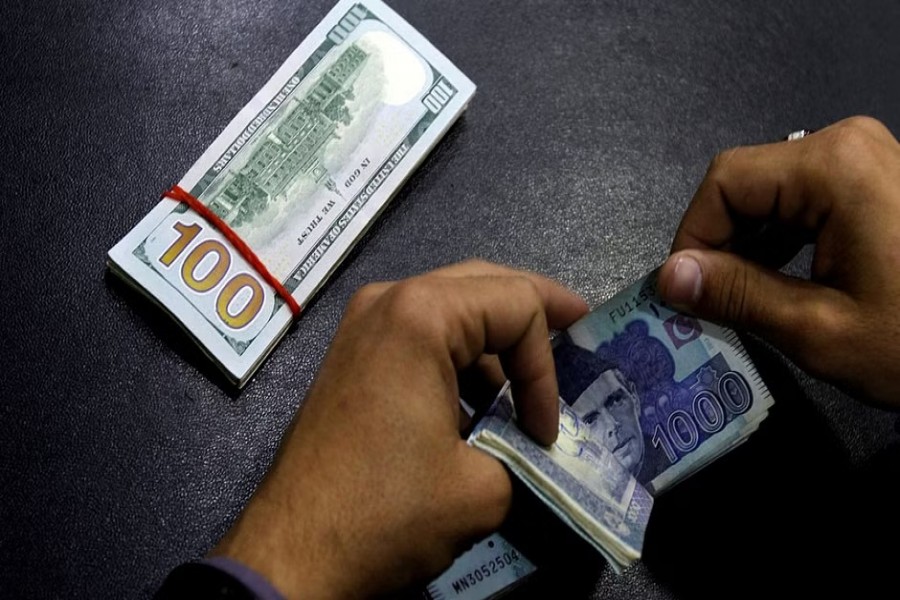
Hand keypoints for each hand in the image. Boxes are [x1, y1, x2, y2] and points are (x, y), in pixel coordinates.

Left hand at [211, 260, 587, 598]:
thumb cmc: (386, 512)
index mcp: (421, 315)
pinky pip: (421, 336)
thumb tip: (534, 446)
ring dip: (495, 342)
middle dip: (535, 311)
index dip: (547, 366)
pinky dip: (459, 358)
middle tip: (579, 327)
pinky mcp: (352, 358)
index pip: (518, 305)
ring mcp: (362, 327)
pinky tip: (479, 402)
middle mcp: (388, 301)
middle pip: (484, 283)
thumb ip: (527, 452)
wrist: (292, 554)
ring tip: (529, 384)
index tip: (545, 431)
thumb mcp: (483, 486)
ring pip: (452, 307)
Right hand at [658, 116, 899, 405]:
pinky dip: (782, 241)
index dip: (692, 239)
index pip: (724, 183)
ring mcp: (868, 159)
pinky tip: (782, 283)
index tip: (684, 294)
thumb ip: (737, 295)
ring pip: (773, 193)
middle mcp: (848, 144)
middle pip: (747, 184)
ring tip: (746, 301)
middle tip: (712, 304)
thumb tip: (669, 278)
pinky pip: (806, 199)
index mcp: (834, 166)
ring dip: (749, 246)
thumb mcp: (820, 328)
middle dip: (721, 245)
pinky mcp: (878, 180)